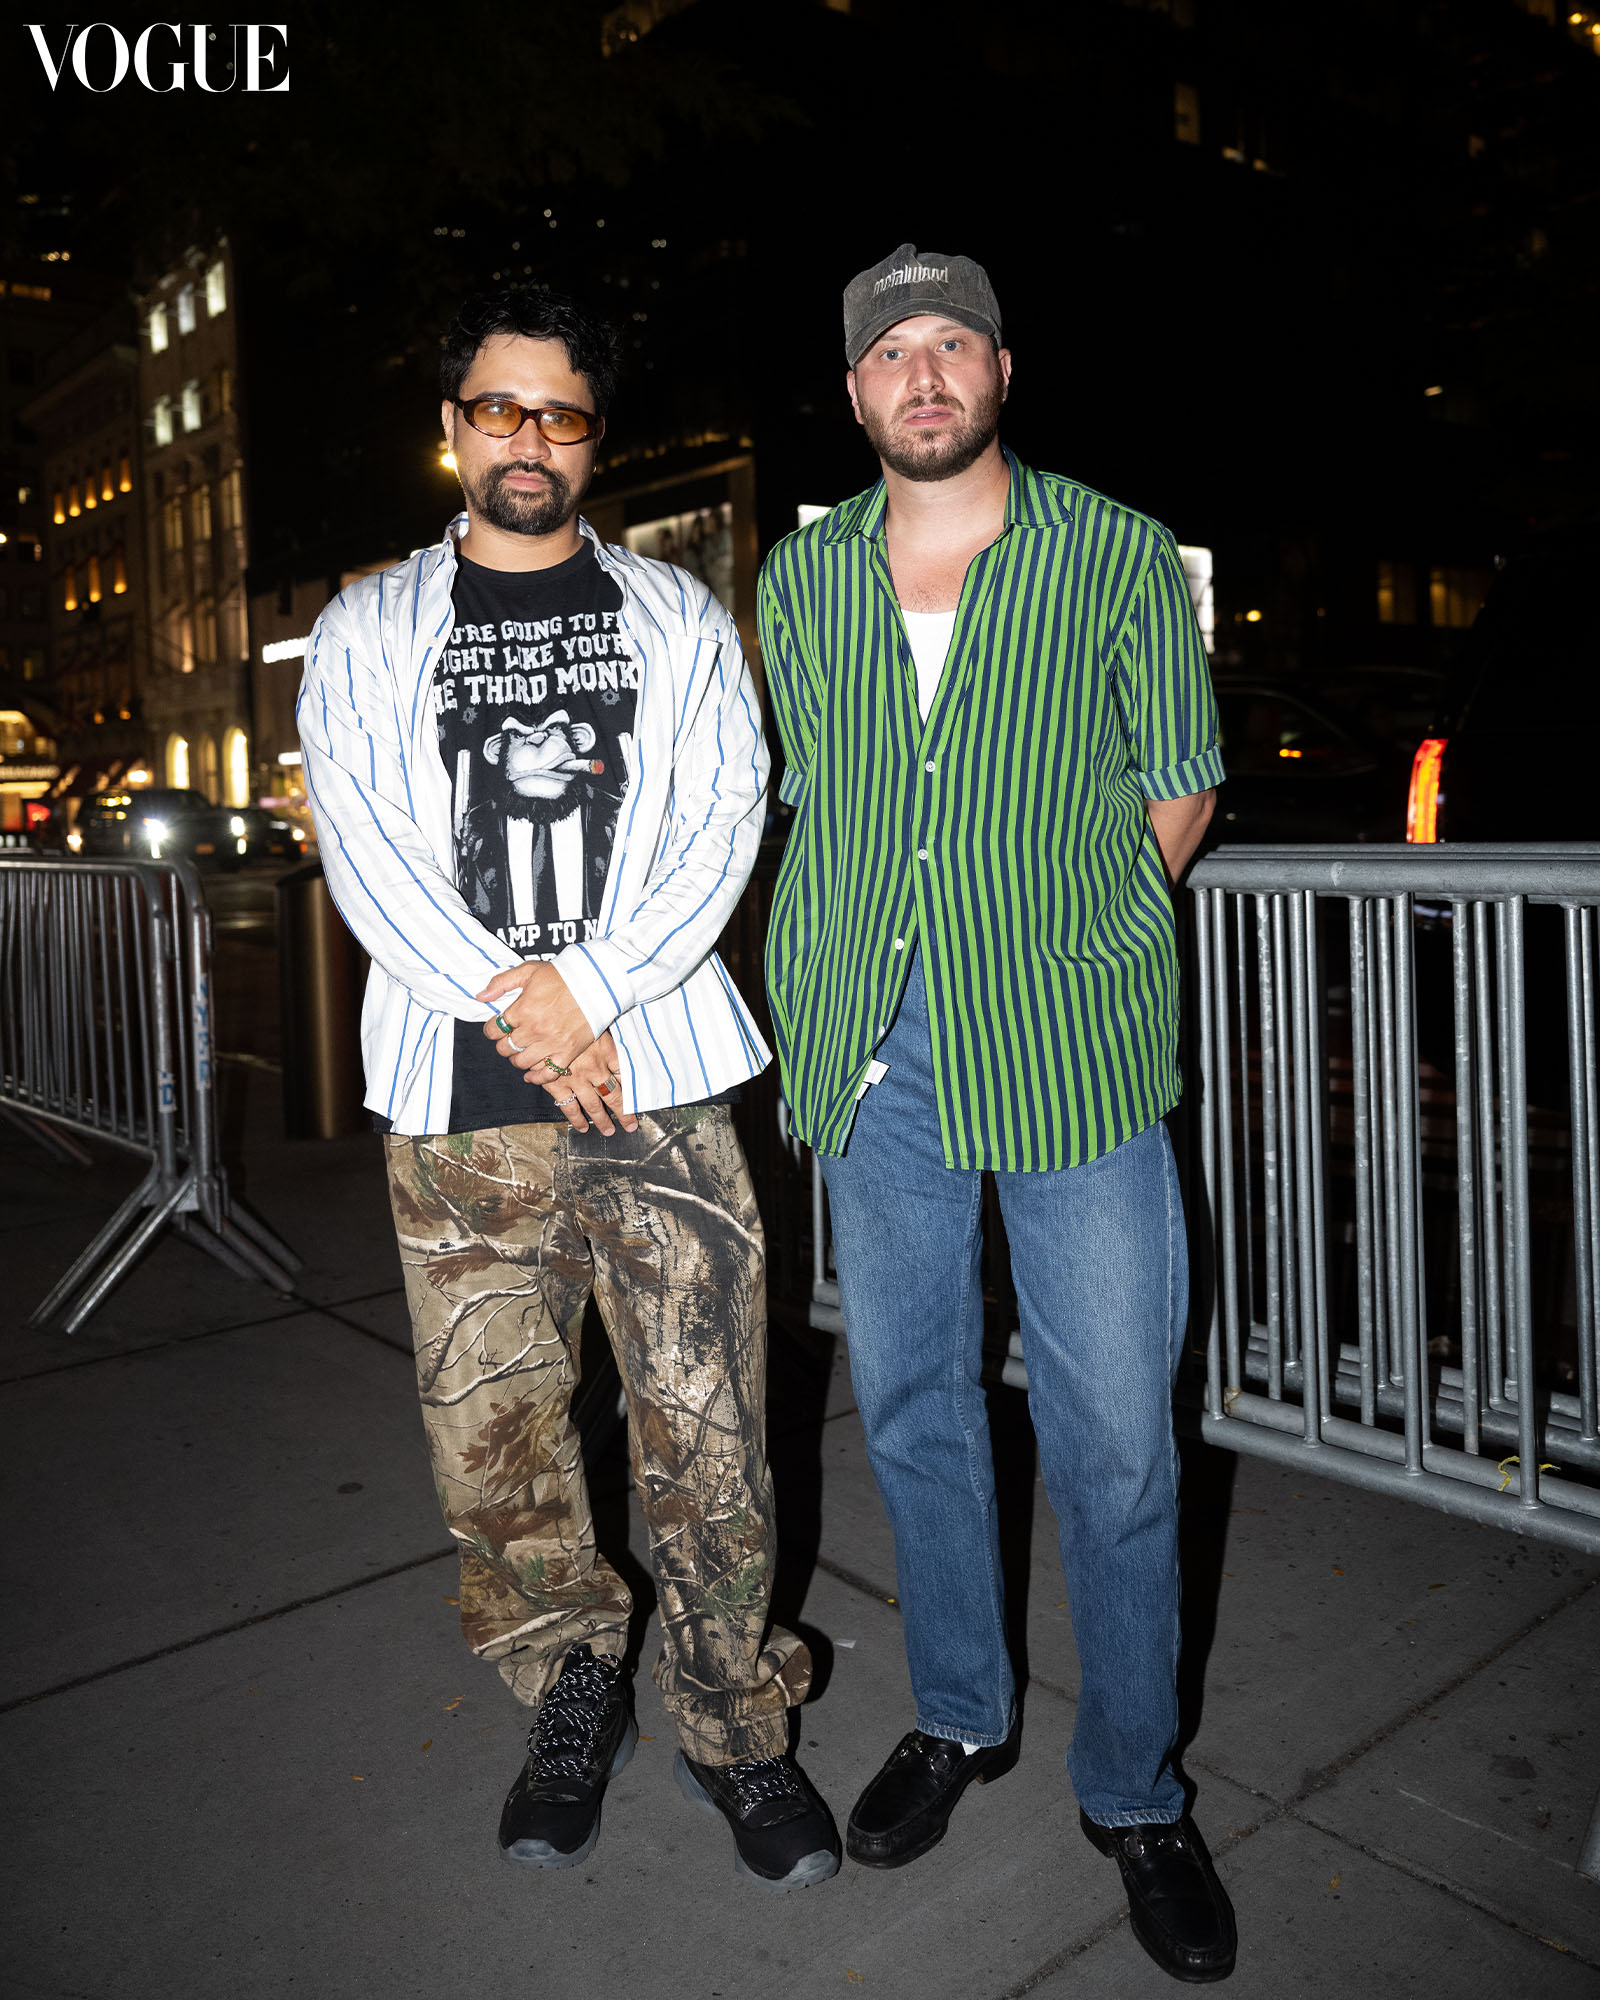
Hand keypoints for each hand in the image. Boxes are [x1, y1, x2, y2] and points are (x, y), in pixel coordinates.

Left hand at [478, 961, 595, 1078]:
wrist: (596, 984)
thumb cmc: (563, 976)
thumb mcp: (529, 970)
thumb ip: (501, 982)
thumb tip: (481, 997)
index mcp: (522, 1010)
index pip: (493, 1030)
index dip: (491, 1029)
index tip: (496, 1027)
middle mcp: (534, 1030)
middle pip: (505, 1048)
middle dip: (503, 1043)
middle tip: (510, 1038)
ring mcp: (551, 1044)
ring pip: (521, 1063)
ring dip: (517, 1059)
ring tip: (521, 1051)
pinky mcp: (567, 1053)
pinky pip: (547, 1074)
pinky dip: (536, 1077)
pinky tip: (531, 1074)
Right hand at [536, 1031, 636, 1136]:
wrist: (543, 1023)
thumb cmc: (569, 1019)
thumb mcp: (594, 1025)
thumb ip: (605, 1041)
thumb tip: (617, 1056)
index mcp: (606, 1052)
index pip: (624, 1074)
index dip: (632, 1087)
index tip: (638, 1099)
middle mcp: (595, 1069)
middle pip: (614, 1095)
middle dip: (623, 1112)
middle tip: (630, 1125)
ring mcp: (577, 1079)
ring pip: (593, 1105)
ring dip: (602, 1120)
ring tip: (608, 1131)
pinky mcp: (558, 1085)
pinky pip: (569, 1107)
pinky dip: (576, 1119)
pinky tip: (581, 1127)